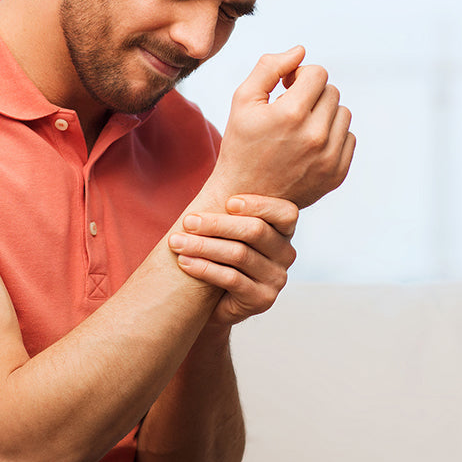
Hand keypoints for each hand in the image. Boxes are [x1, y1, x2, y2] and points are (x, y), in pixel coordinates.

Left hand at [167, 194, 297, 327]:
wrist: (211, 302)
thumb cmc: (217, 255)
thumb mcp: (226, 229)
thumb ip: (230, 206)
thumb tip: (223, 160)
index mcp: (282, 231)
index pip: (285, 212)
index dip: (259, 205)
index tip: (228, 202)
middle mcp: (285, 254)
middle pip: (256, 231)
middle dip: (217, 224)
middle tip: (187, 221)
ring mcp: (276, 279)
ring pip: (240, 254)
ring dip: (203, 246)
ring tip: (176, 242)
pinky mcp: (262, 300)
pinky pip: (231, 279)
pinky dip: (204, 268)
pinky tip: (184, 262)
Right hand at [208, 46, 354, 208]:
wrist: (244, 197)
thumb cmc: (241, 145)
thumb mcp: (243, 101)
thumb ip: (269, 67)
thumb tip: (300, 51)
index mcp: (291, 114)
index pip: (317, 73)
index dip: (300, 75)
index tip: (286, 87)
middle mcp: (315, 136)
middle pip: (331, 91)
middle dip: (312, 94)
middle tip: (290, 108)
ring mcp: (329, 157)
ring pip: (343, 113)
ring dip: (324, 114)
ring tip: (301, 126)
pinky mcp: (337, 173)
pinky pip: (349, 138)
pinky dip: (332, 136)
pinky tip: (309, 145)